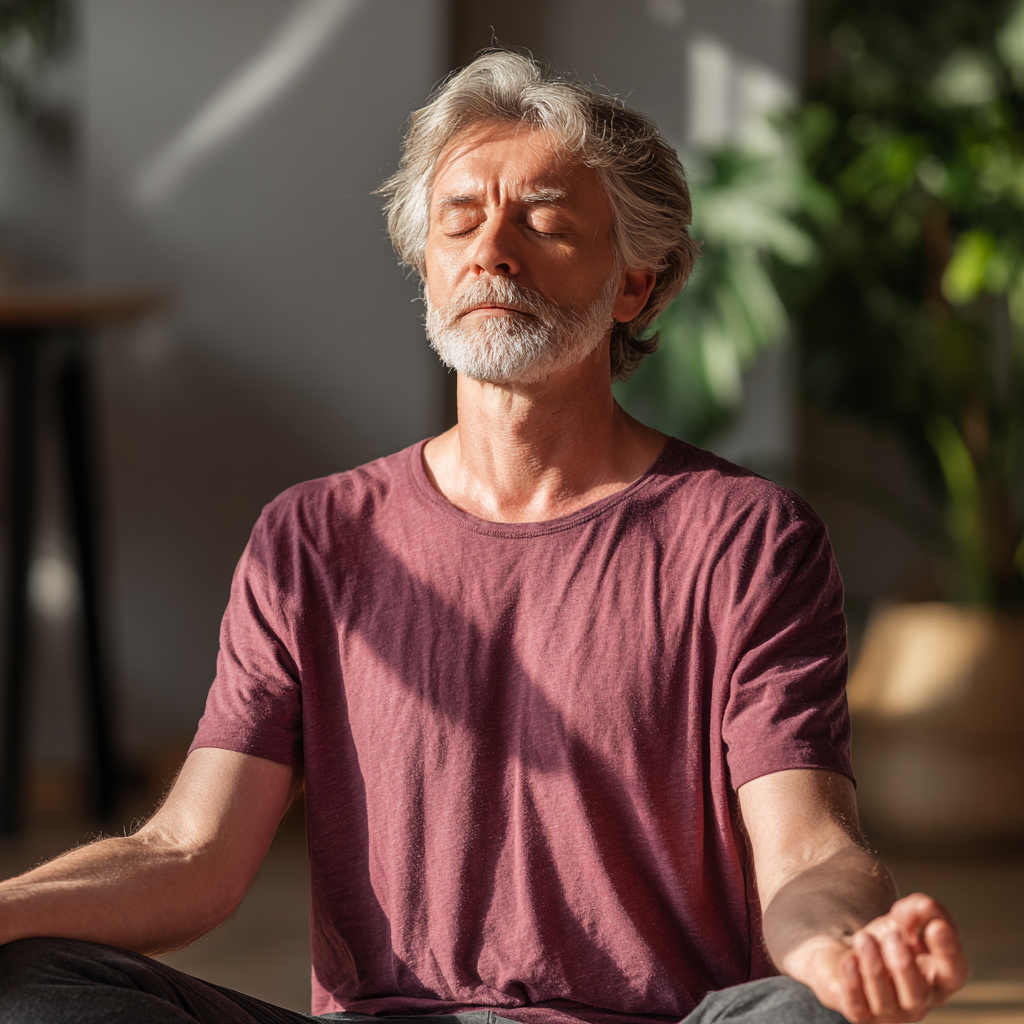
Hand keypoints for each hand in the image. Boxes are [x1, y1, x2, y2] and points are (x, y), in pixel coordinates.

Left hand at [802, 893, 969, 1022]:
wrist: (845, 951)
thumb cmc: (885, 940)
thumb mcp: (904, 919)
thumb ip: (920, 909)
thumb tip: (925, 907)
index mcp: (938, 977)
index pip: (955, 972)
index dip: (949, 952)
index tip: (937, 927)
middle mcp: (919, 1002)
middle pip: (919, 994)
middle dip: (905, 965)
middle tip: (892, 935)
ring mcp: (890, 1012)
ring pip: (886, 1000)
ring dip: (874, 966)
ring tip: (863, 937)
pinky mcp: (860, 1014)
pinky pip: (857, 1007)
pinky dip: (852, 982)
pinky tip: (849, 960)